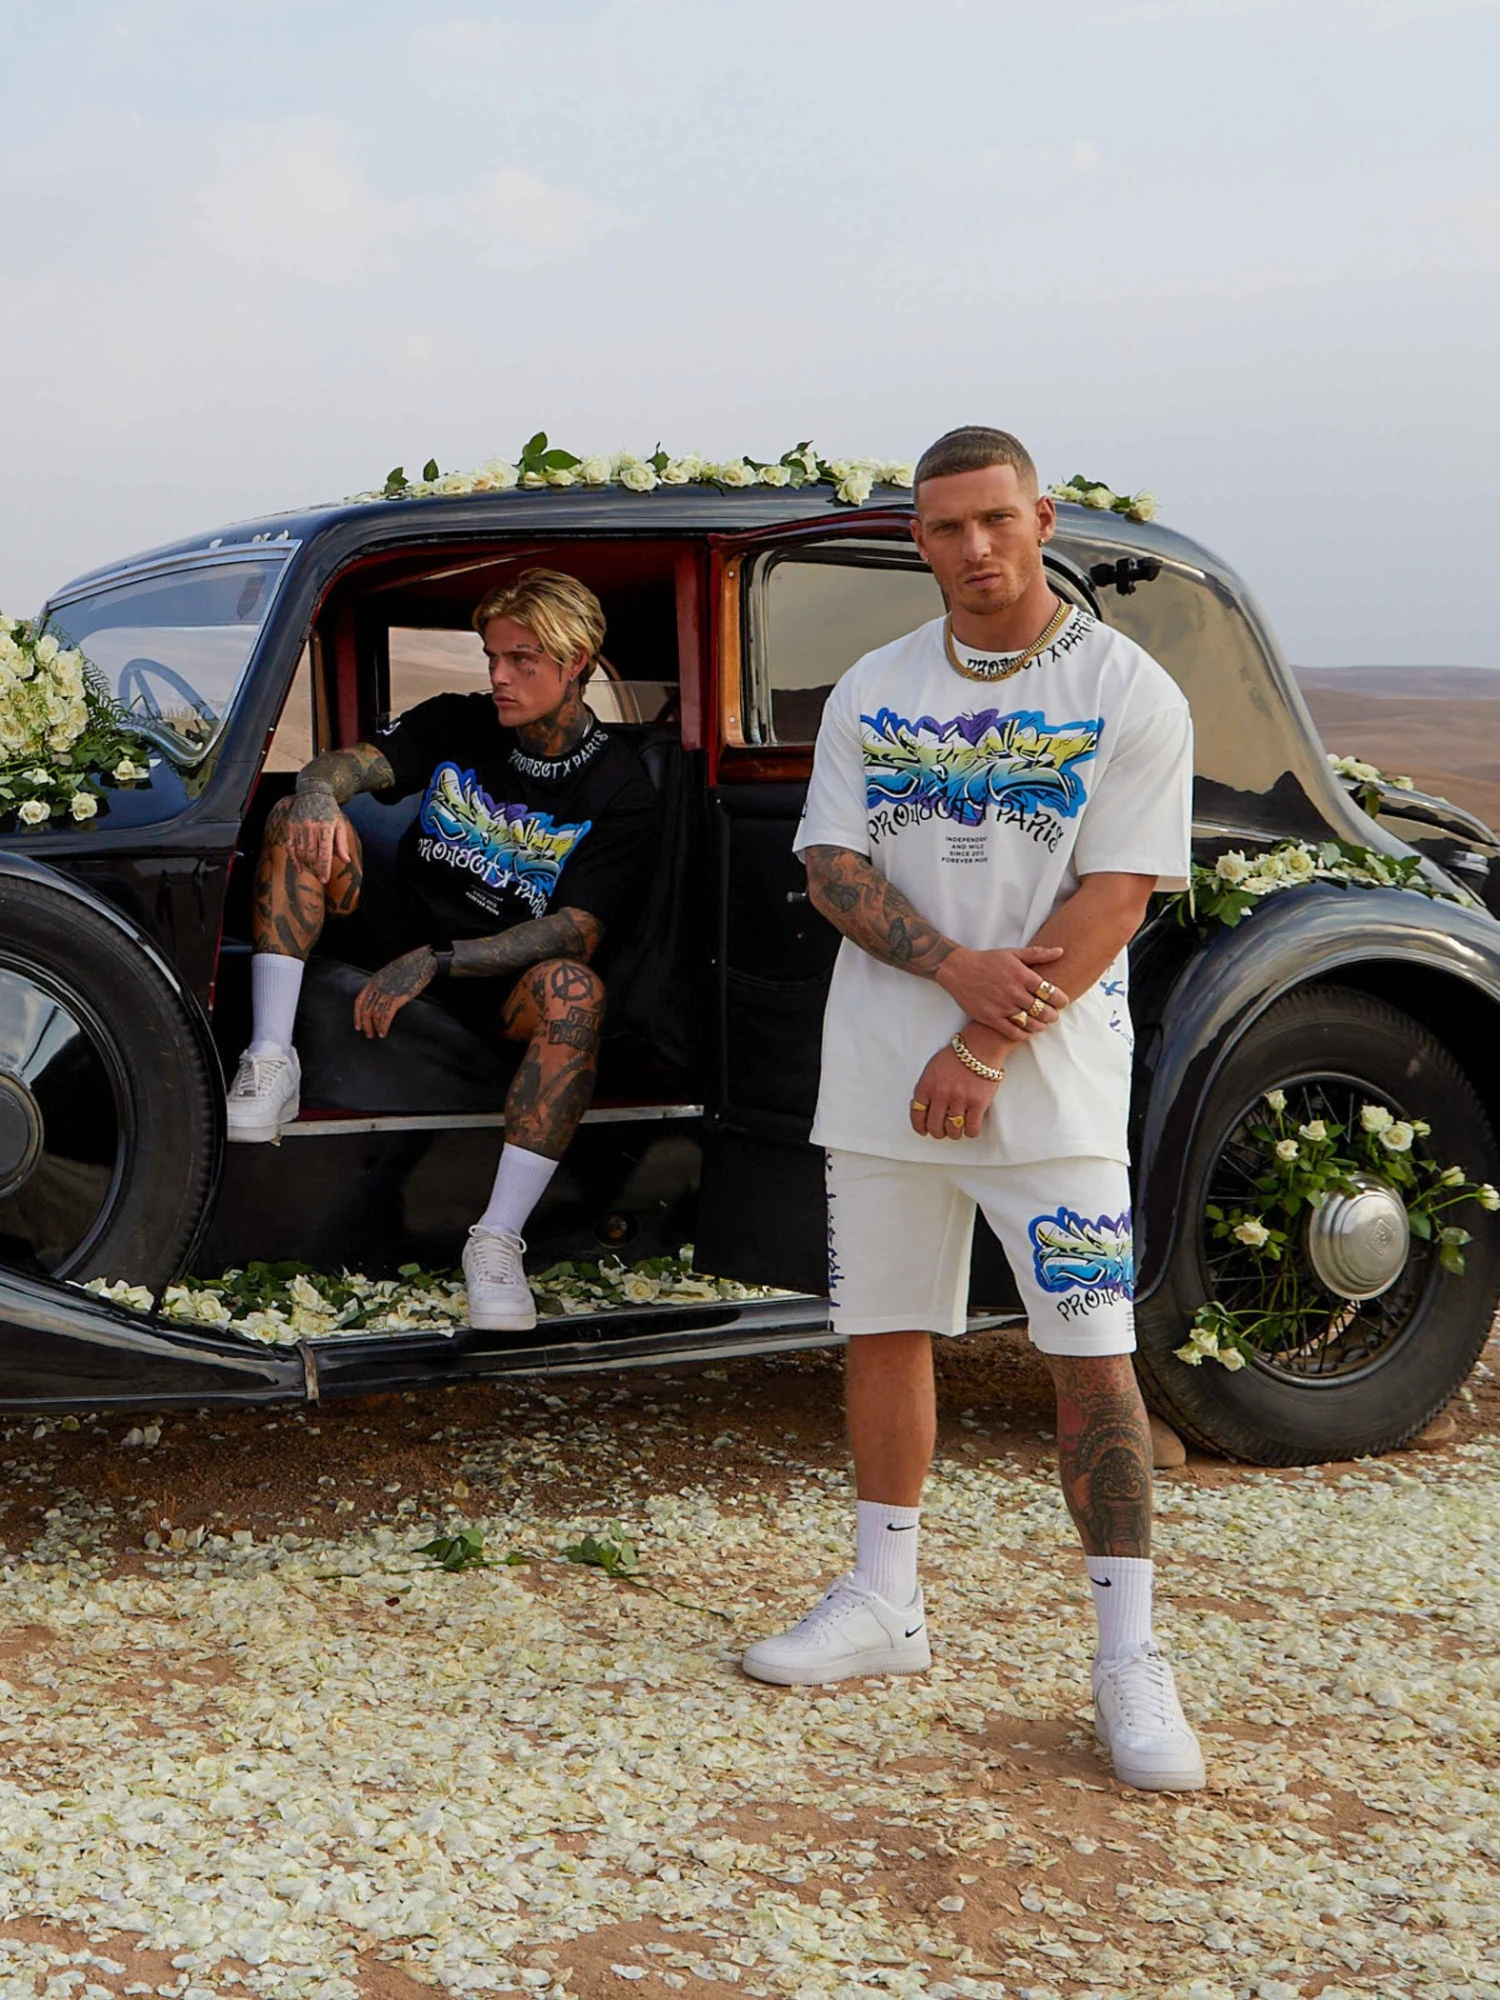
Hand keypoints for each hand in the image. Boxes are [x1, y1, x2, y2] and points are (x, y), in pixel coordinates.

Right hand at [287, 784, 354, 883]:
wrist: (313, 792)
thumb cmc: (329, 810)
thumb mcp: (339, 824)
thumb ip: (342, 843)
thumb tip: (346, 860)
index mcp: (325, 826)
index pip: (324, 853)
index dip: (324, 868)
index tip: (324, 879)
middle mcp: (311, 826)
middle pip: (311, 855)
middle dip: (315, 869)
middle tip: (320, 877)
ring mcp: (299, 826)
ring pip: (300, 853)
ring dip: (306, 865)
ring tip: (313, 871)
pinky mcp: (290, 826)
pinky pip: (290, 847)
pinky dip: (294, 860)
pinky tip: (300, 869)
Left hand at [353, 947, 435, 1037]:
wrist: (422, 962)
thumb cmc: (408, 968)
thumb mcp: (389, 974)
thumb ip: (382, 984)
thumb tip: (379, 998)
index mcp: (374, 981)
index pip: (359, 1001)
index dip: (357, 1015)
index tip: (358, 1026)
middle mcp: (378, 987)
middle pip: (366, 1010)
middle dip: (366, 1024)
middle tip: (368, 1034)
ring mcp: (387, 992)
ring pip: (375, 1014)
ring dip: (375, 1027)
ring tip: (378, 1035)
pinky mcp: (397, 998)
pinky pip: (386, 1016)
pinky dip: (383, 1026)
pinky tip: (384, 1032)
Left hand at [909, 1043, 1003, 1142]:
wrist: (979, 1047)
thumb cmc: (956, 1055)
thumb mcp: (932, 1069)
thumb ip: (926, 1088)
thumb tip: (923, 1106)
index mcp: (926, 1086)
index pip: (917, 1114)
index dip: (919, 1126)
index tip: (923, 1130)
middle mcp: (940, 1095)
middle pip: (934, 1126)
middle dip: (937, 1132)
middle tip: (942, 1131)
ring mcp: (959, 1100)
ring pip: (953, 1131)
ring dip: (954, 1133)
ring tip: (956, 1129)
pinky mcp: (977, 1104)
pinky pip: (971, 1128)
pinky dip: (970, 1132)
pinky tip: (969, 1127)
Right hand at [935, 944, 1067, 1043]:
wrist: (959, 970)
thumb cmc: (987, 961)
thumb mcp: (1013, 953)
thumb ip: (1038, 954)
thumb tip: (1060, 951)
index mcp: (1022, 976)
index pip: (1051, 992)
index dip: (1061, 1000)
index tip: (1062, 1002)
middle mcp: (1014, 993)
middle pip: (1043, 1011)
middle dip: (1053, 1015)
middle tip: (1053, 1015)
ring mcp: (1002, 1007)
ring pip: (1030, 1023)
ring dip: (1041, 1026)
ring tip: (1043, 1024)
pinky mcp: (991, 1018)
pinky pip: (1013, 1032)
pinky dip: (1024, 1035)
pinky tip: (1027, 1032)